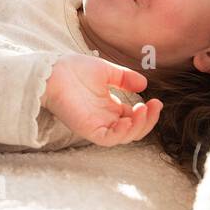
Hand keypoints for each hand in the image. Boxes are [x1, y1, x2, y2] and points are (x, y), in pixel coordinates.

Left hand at [40, 54, 162, 147]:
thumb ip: (125, 78)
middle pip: (134, 130)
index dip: (148, 113)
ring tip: (143, 110)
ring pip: (124, 137)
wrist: (52, 70)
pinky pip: (108, 139)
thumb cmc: (74, 70)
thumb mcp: (107, 71)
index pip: (135, 118)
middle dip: (148, 120)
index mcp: (110, 107)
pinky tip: (128, 120)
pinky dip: (121, 133)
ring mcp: (97, 125)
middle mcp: (106, 118)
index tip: (156, 100)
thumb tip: (144, 84)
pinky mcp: (87, 129)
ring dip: (138, 126)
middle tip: (154, 105)